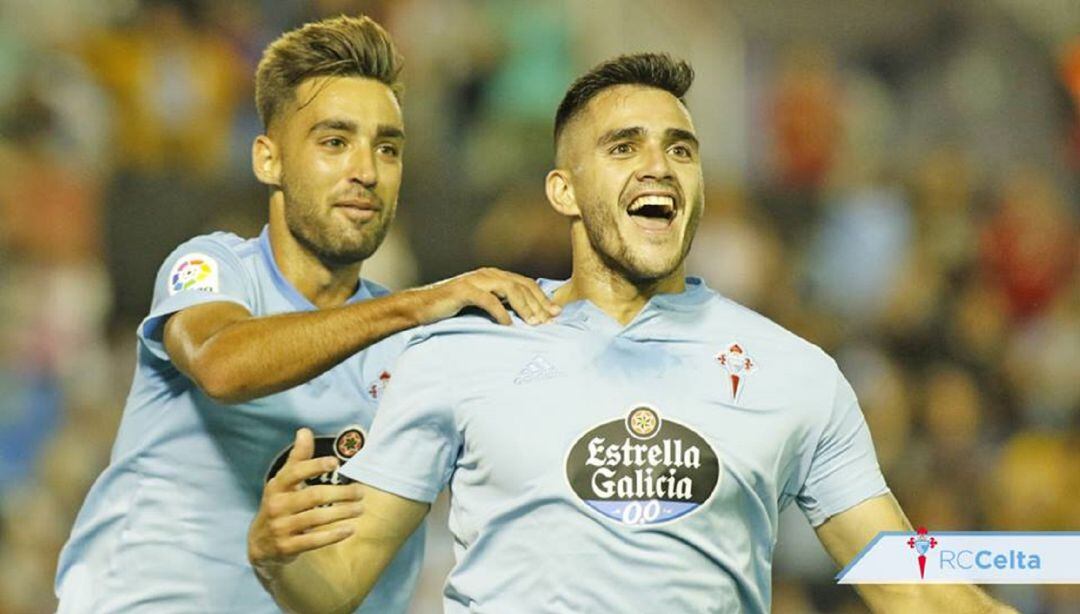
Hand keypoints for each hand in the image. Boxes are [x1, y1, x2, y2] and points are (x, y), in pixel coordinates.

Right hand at [248, 429, 362, 569]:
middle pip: (313, 496)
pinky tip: (350, 529)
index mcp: (277, 486)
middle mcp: (277, 505)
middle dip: (340, 493)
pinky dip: (333, 535)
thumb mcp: (284, 482)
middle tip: (360, 492)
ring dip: (342, 513)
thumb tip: (305, 431)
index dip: (314, 466)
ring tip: (360, 509)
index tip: (336, 463)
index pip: (295, 472)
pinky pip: (313, 540)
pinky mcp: (287, 547)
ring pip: (316, 518)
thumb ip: (297, 458)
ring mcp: (281, 527)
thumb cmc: (280, 504)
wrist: (260, 543)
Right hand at [410, 268, 560, 325]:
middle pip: (521, 285)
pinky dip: (501, 312)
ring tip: (533, 323)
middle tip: (548, 321)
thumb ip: (501, 306)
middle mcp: (487, 274)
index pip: (525, 284)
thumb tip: (526, 319)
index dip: (542, 298)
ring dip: (524, 306)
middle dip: (538, 303)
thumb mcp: (482, 306)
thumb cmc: (453, 310)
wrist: (421, 308)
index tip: (556, 314)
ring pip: (508, 289)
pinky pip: (488, 299)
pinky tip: (508, 325)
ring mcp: (475, 280)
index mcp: (494, 276)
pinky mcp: (463, 290)